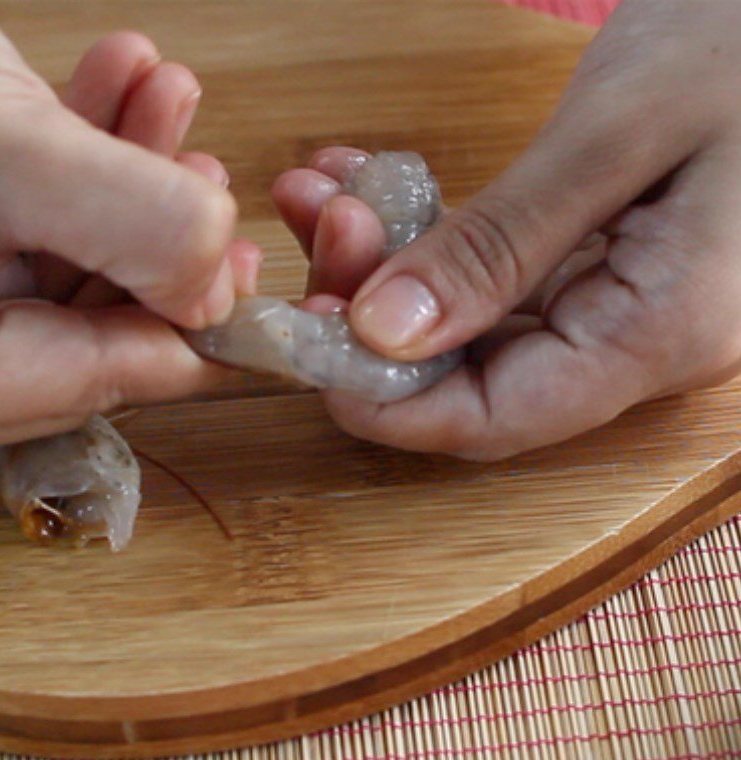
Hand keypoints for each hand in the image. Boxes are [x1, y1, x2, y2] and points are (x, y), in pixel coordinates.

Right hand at [0, 1, 258, 445]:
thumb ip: (127, 223)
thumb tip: (218, 285)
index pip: (125, 375)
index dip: (205, 326)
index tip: (254, 268)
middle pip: (112, 315)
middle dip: (169, 238)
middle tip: (208, 173)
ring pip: (86, 254)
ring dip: (139, 174)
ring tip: (165, 94)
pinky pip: (45, 207)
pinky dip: (90, 146)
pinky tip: (124, 77)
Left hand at [274, 0, 740, 459]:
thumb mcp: (616, 134)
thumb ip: (499, 245)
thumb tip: (381, 333)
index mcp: (658, 334)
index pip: (496, 419)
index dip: (387, 401)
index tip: (308, 344)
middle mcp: (634, 347)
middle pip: (470, 375)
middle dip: (372, 312)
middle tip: (321, 222)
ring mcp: (614, 311)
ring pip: (468, 327)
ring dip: (386, 264)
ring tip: (327, 189)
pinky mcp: (593, 271)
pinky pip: (490, 281)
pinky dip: (427, 238)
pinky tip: (374, 184)